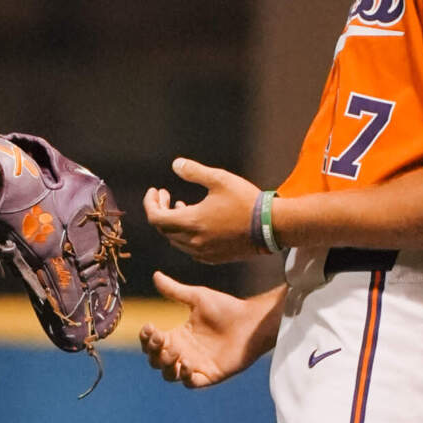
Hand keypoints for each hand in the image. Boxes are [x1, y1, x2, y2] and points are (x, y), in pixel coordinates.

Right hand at [139, 274, 261, 388]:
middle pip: (156, 361)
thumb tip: (155, 275)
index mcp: (178, 335)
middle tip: (162, 339)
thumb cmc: (226, 308)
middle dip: (154, 352)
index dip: (146, 338)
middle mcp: (184, 352)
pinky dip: (185, 376)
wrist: (250, 321)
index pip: (153, 342)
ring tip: (176, 351)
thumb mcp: (197, 297)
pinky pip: (190, 383)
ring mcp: (195, 365)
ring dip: (167, 365)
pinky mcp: (209, 375)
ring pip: (169, 375)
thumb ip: (175, 290)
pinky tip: (187, 364)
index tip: (150, 326)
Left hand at [143, 158, 259, 262]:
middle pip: (164, 229)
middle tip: (166, 195)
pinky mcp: (213, 258)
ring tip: (181, 206)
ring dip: (173, 223)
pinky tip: (195, 223)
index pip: (155, 217)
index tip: (156, 190)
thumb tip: (176, 165)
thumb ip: (195, 172)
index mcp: (191, 222)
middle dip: (160, 210)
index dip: (150, 203)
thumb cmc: (246, 201)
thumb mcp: (220, 179)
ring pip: (176, 240)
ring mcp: (203, 252)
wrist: (271, 227)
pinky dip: (185, 235)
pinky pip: (189, 249)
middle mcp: (193, 241)